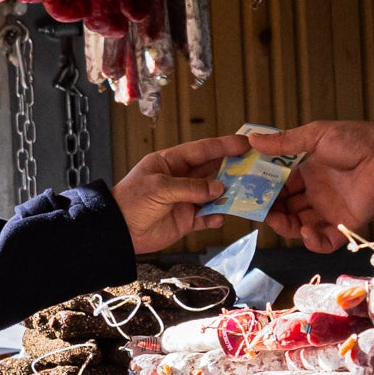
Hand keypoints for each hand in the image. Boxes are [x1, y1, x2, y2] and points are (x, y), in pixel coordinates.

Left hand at [110, 137, 248, 254]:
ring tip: (245, 193)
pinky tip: (221, 216)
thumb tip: (219, 189)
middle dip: (233, 169)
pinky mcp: (186, 220)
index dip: (224, 145)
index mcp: (171, 162)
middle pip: (212, 170)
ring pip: (213, 194)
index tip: (245, 143)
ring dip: (228, 194)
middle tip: (255, 167)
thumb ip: (191, 187)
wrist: (118, 232)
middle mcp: (181, 179)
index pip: (202, 150)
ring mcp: (185, 200)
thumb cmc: (132, 201)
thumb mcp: (160, 188)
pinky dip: (215, 217)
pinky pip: (207, 217)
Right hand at [241, 119, 373, 252]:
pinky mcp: (344, 224)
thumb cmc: (354, 139)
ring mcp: (328, 211)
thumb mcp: (315, 136)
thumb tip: (252, 140)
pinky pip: (324, 241)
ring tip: (277, 221)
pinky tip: (305, 231)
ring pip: (299, 227)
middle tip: (258, 210)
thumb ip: (284, 142)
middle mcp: (314, 194)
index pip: (278, 188)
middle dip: (270, 211)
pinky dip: (312, 241)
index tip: (248, 193)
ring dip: (286, 227)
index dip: (263, 192)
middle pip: (285, 210)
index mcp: (306, 173)